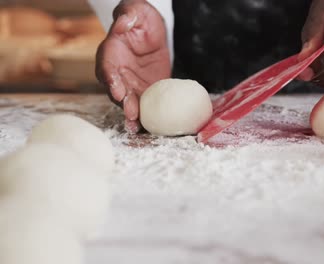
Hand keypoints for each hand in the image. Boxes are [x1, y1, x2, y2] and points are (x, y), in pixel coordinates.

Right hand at [96, 0, 170, 132]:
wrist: (151, 30)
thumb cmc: (139, 18)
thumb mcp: (136, 11)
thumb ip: (129, 15)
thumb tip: (123, 24)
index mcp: (111, 51)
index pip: (107, 66)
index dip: (110, 78)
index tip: (116, 89)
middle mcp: (117, 71)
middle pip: (115, 89)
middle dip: (122, 102)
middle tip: (131, 112)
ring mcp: (129, 82)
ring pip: (127, 101)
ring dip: (131, 114)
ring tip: (136, 126)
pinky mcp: (143, 90)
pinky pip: (142, 104)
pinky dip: (143, 116)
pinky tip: (148, 127)